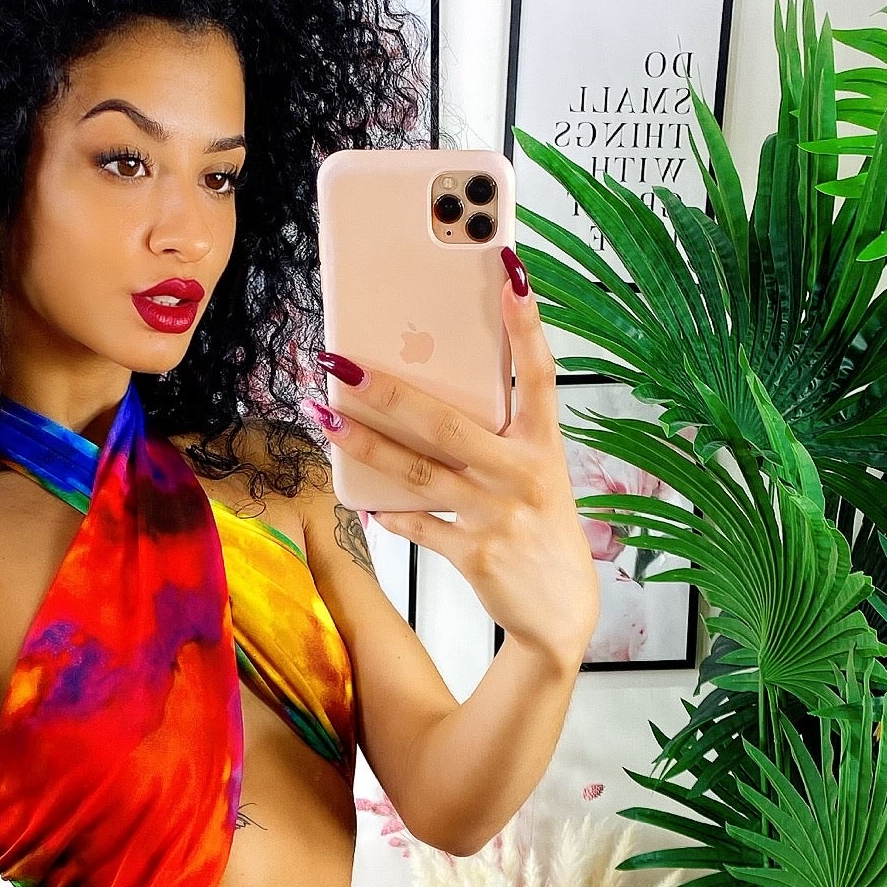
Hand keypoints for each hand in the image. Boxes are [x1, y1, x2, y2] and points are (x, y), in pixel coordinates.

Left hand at [308, 249, 598, 669]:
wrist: (561, 614)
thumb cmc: (538, 529)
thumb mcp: (533, 476)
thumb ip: (495, 438)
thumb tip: (424, 398)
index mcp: (543, 445)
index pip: (539, 373)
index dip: (526, 324)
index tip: (510, 272)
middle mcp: (523, 474)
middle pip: (448, 424)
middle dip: (390, 391)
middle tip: (342, 363)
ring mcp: (499, 515)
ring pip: (420, 473)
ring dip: (366, 445)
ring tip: (325, 417)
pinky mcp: (477, 555)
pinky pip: (419, 527)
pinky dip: (391, 515)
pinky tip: (366, 504)